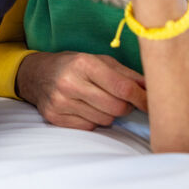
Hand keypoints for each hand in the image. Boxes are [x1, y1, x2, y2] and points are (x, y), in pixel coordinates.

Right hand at [17, 51, 147, 129]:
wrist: (36, 74)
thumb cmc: (74, 66)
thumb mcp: (99, 61)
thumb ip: (126, 74)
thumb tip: (151, 88)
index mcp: (84, 63)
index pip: (123, 88)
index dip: (142, 98)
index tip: (152, 103)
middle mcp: (69, 83)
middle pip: (117, 107)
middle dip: (125, 106)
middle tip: (121, 100)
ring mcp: (60, 102)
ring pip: (105, 120)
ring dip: (109, 114)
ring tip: (99, 102)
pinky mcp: (55, 118)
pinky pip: (89, 128)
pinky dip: (93, 121)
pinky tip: (86, 109)